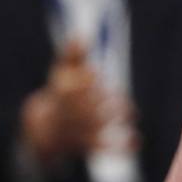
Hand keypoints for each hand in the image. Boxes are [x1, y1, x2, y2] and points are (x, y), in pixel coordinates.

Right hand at [21, 39, 125, 165]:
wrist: (44, 131)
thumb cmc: (60, 94)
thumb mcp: (62, 72)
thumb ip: (73, 55)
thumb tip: (81, 34)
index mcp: (62, 92)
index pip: (75, 86)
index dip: (88, 79)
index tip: (96, 74)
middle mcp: (68, 112)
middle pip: (88, 105)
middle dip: (106, 100)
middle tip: (119, 98)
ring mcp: (76, 130)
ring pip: (97, 125)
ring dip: (115, 119)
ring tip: (132, 114)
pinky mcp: (85, 146)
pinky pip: (104, 147)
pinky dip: (121, 145)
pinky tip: (137, 140)